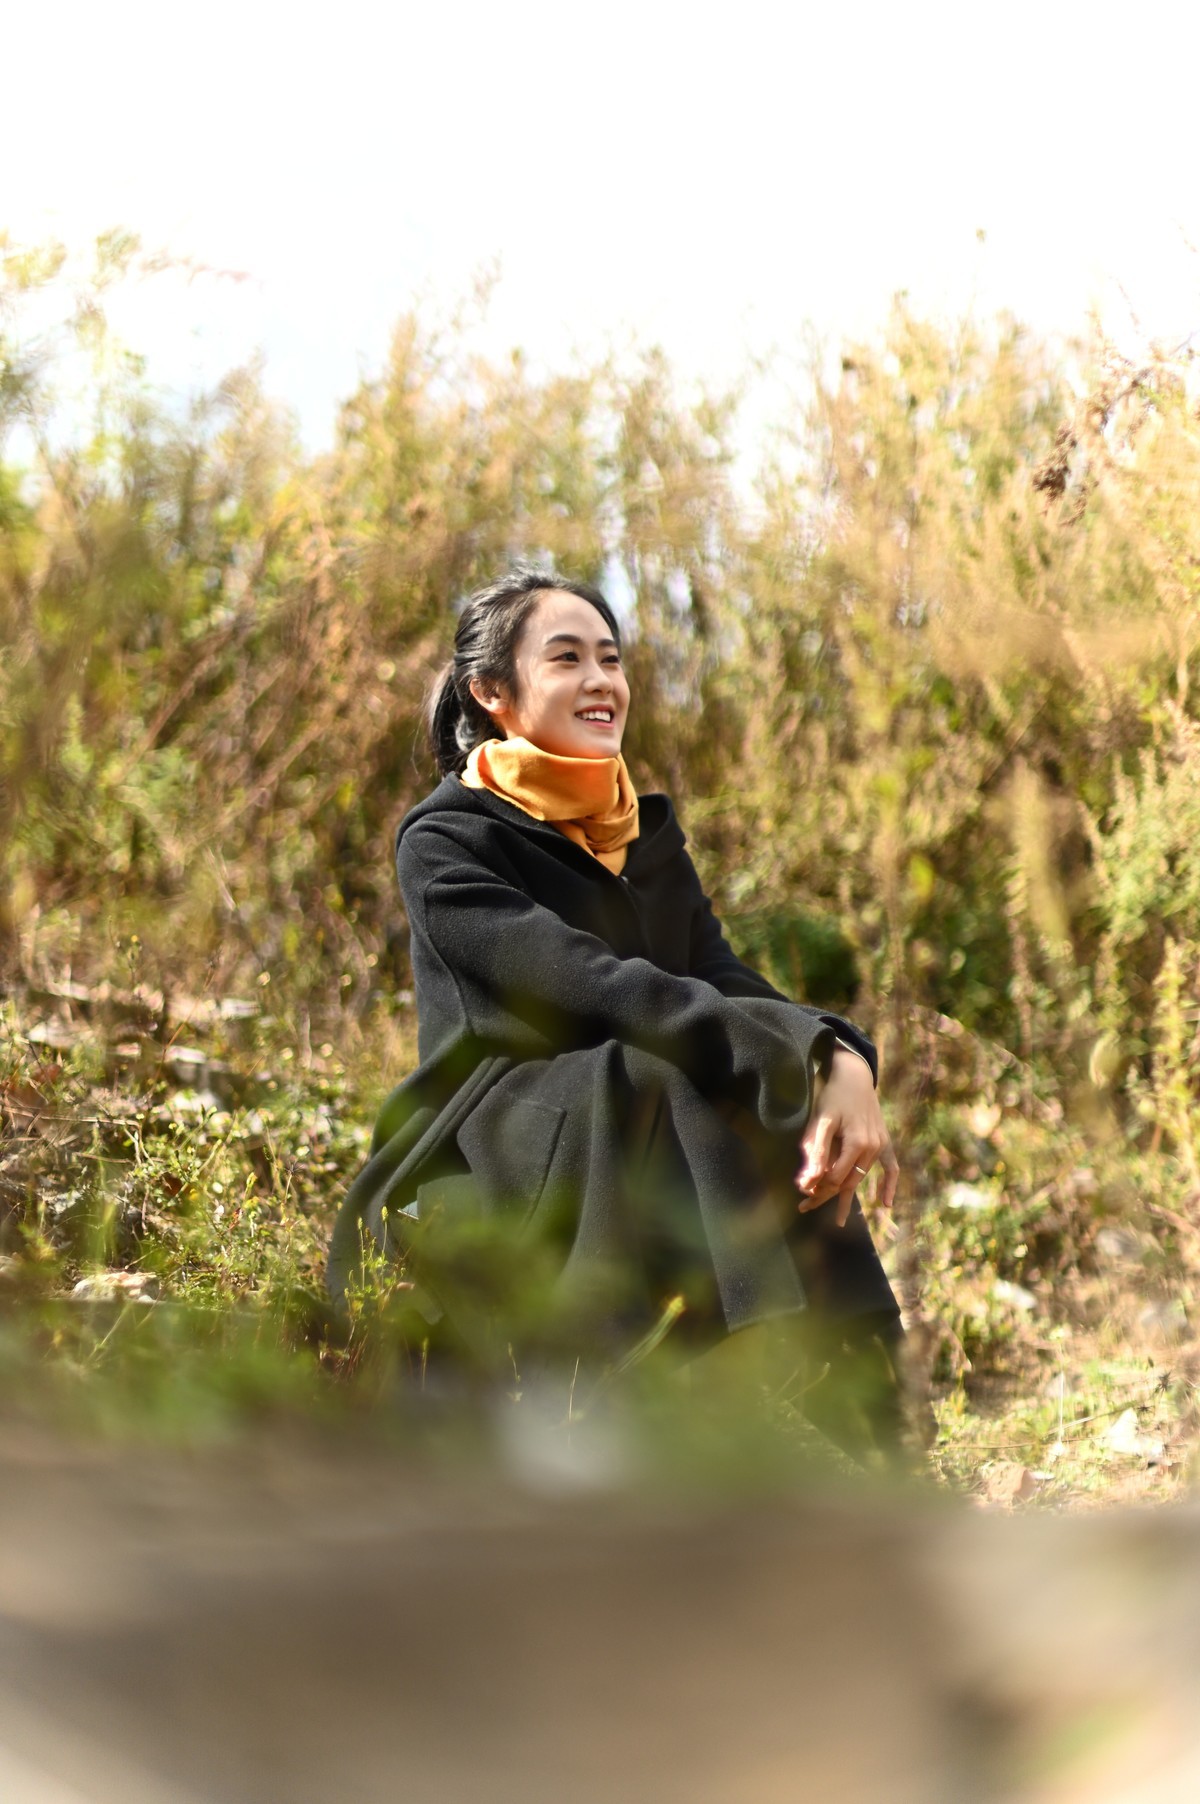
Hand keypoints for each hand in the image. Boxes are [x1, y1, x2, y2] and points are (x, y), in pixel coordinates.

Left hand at [795, 1048, 899, 1225]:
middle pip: (848, 1181)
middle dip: (827, 1196)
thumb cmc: (833, 1095)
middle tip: (806, 1208)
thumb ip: (816, 1152)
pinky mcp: (885, 1141)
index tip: (802, 1200)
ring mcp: (881, 1145)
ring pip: (862, 1176)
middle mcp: (872, 1148)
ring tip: (838, 1218)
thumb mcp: (821, 1121)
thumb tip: (807, 1182)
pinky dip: (889, 1184)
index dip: (818, 1190)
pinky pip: (891, 1167)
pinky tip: (886, 1203)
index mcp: (857, 1144)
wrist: (854, 1074)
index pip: (836, 1178)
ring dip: (847, 1193)